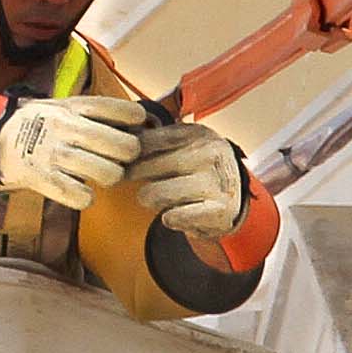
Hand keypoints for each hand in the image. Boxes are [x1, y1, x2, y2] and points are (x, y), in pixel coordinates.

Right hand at [0, 91, 151, 209]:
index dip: (134, 119)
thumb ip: (95, 112)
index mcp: (73, 107)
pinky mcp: (42, 178)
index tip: (134, 125)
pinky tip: (81, 191)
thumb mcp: (63, 106)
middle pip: (123, 146)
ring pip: (108, 173)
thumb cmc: (39, 125)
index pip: (119, 109)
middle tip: (120, 158)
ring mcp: (54, 153)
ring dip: (110, 177)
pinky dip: (85, 198)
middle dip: (129, 155)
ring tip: (101, 174)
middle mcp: (66, 127)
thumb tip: (139, 120)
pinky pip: (80, 197)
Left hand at [128, 117, 248, 238]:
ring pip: (156, 194)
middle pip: (148, 167)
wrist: (235, 198)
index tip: (122, 160)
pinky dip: (169, 219)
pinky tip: (173, 215)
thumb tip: (117, 138)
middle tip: (130, 180)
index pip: (147, 141)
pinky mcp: (219, 210)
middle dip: (133, 176)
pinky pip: (174, 217)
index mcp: (197, 134)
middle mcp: (209, 154)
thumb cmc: (197, 169)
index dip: (129, 154)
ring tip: (155, 197)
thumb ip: (154, 139)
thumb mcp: (183, 145)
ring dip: (150, 199)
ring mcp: (216, 182)